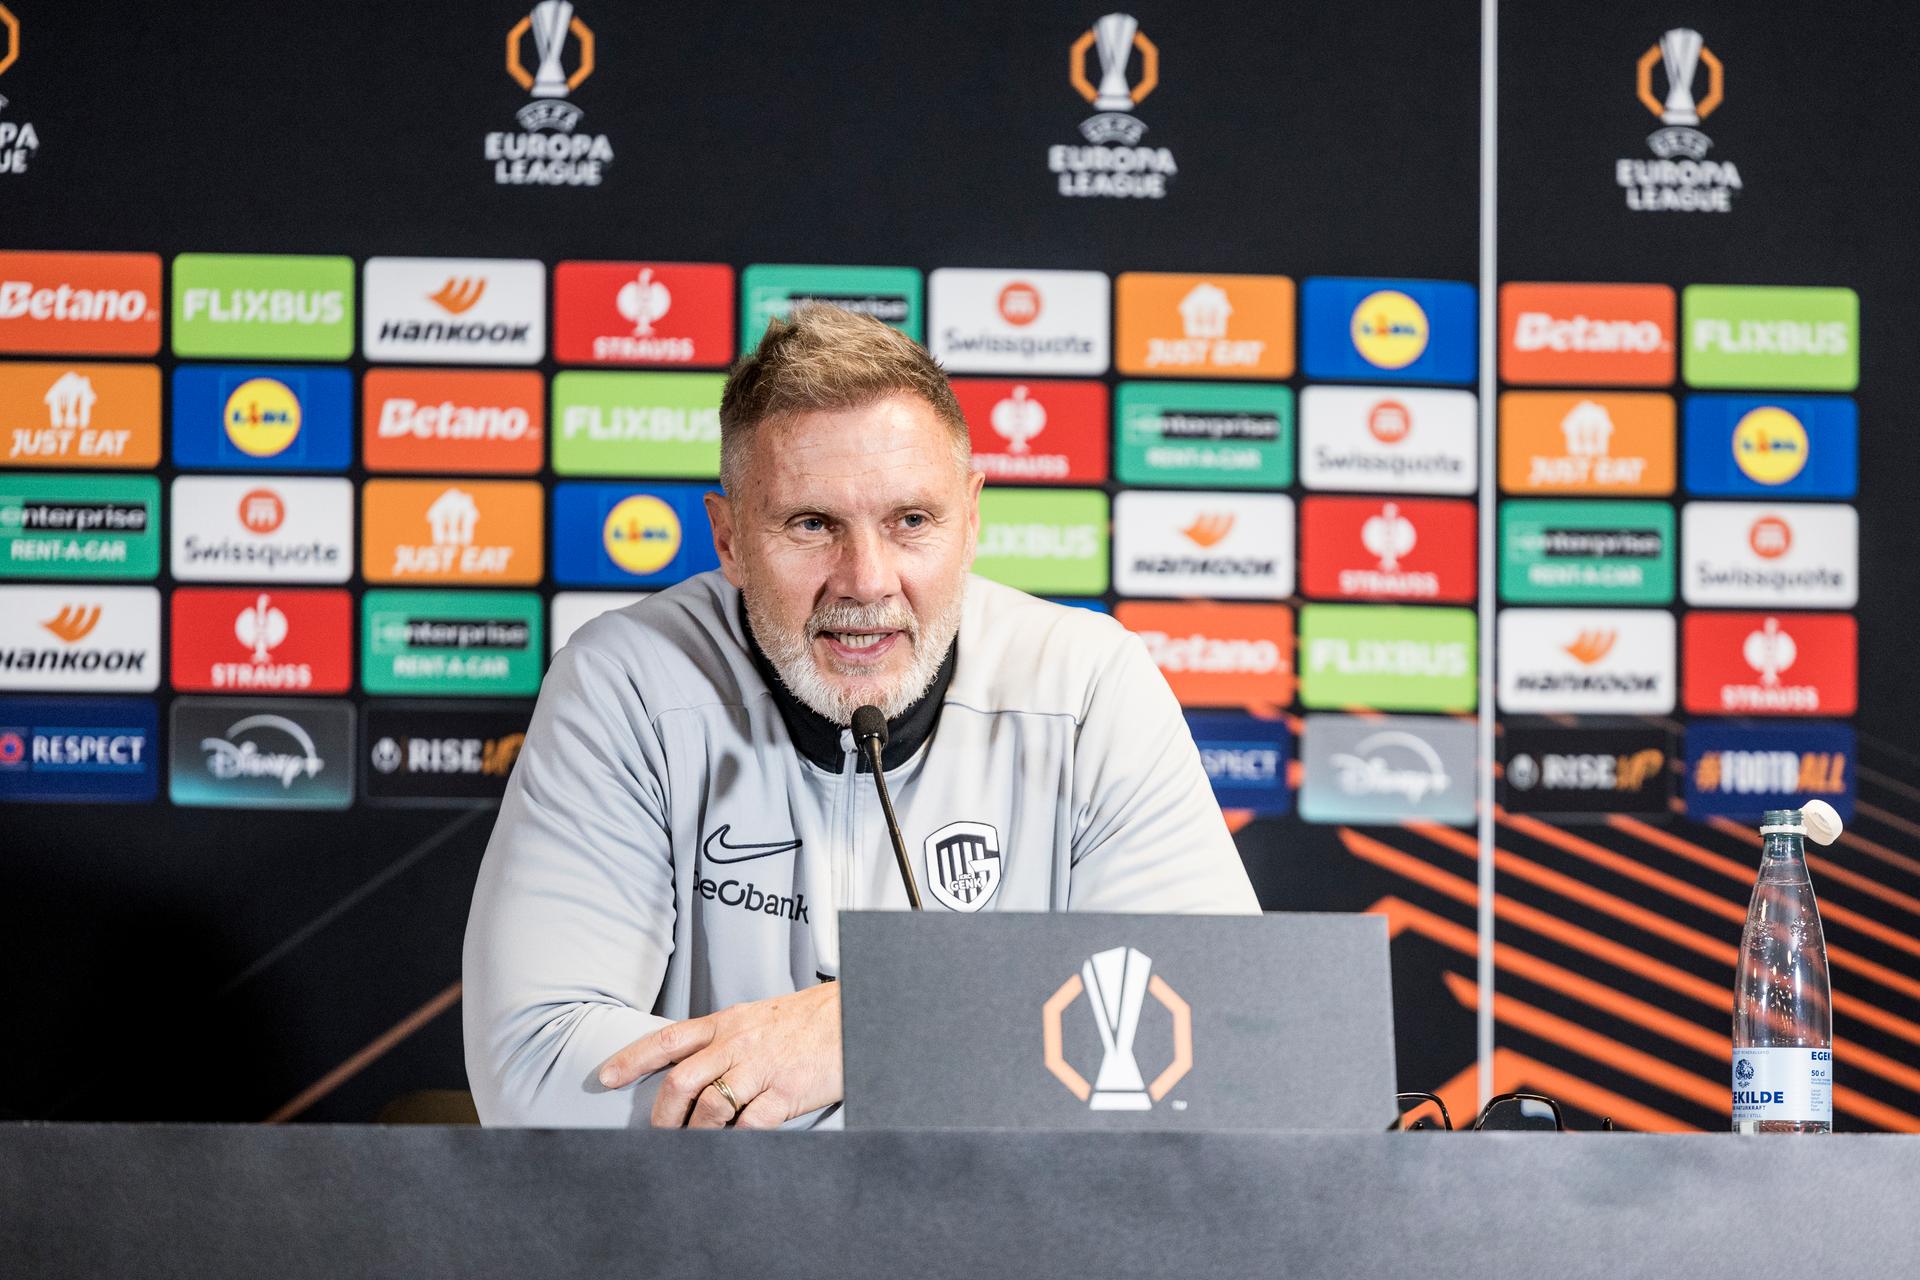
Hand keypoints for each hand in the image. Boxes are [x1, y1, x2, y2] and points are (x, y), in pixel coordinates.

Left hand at [596, 982, 842, 1128]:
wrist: (859, 1012)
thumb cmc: (810, 1019)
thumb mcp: (760, 1017)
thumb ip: (727, 1038)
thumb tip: (695, 1066)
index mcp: (728, 1021)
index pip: (669, 1038)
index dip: (632, 1058)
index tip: (605, 1076)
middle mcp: (739, 1042)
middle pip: (680, 1080)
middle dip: (661, 1114)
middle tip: (657, 1134)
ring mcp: (762, 1067)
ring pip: (709, 1107)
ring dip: (695, 1134)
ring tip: (695, 1145)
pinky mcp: (786, 1092)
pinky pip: (749, 1125)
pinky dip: (737, 1140)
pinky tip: (735, 1144)